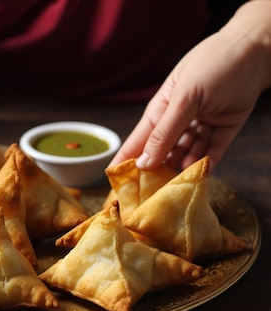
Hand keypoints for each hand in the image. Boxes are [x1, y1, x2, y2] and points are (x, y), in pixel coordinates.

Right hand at [110, 0, 270, 173]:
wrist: (256, 51)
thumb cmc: (213, 65)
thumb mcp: (183, 99)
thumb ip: (164, 132)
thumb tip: (143, 163)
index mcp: (160, 110)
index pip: (138, 142)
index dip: (126, 163)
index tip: (117, 186)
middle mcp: (178, 120)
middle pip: (162, 153)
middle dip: (156, 172)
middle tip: (151, 196)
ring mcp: (200, 126)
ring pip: (187, 155)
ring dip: (182, 169)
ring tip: (178, 186)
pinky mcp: (223, 130)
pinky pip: (211, 152)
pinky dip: (206, 162)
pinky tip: (201, 171)